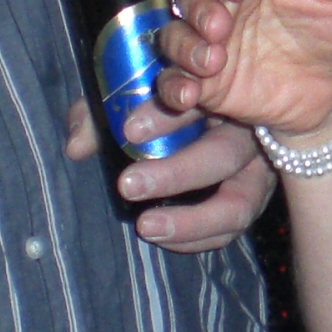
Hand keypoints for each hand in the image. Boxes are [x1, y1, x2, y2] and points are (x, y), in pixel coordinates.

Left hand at [63, 100, 277, 250]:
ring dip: (193, 220)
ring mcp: (255, 171)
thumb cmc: (156, 104)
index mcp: (220, 94)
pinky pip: (231, 227)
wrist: (188, 116)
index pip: (202, 99)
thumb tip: (76, 147)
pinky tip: (161, 237)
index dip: (167, 116)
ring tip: (146, 226)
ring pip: (239, 202)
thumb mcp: (125, 101)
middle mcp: (246, 132)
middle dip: (177, 172)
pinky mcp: (250, 201)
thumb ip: (100, 117)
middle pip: (225, 152)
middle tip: (129, 184)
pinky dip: (197, 236)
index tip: (129, 130)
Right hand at [154, 0, 331, 139]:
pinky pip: (174, 80)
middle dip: (198, 6)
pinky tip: (190, 95)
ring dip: (185, 46)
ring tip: (212, 62)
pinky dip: (174, 87)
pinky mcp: (204, 81)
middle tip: (219, 27)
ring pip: (176, 34)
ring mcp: (209, 42)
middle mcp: (222, 2)